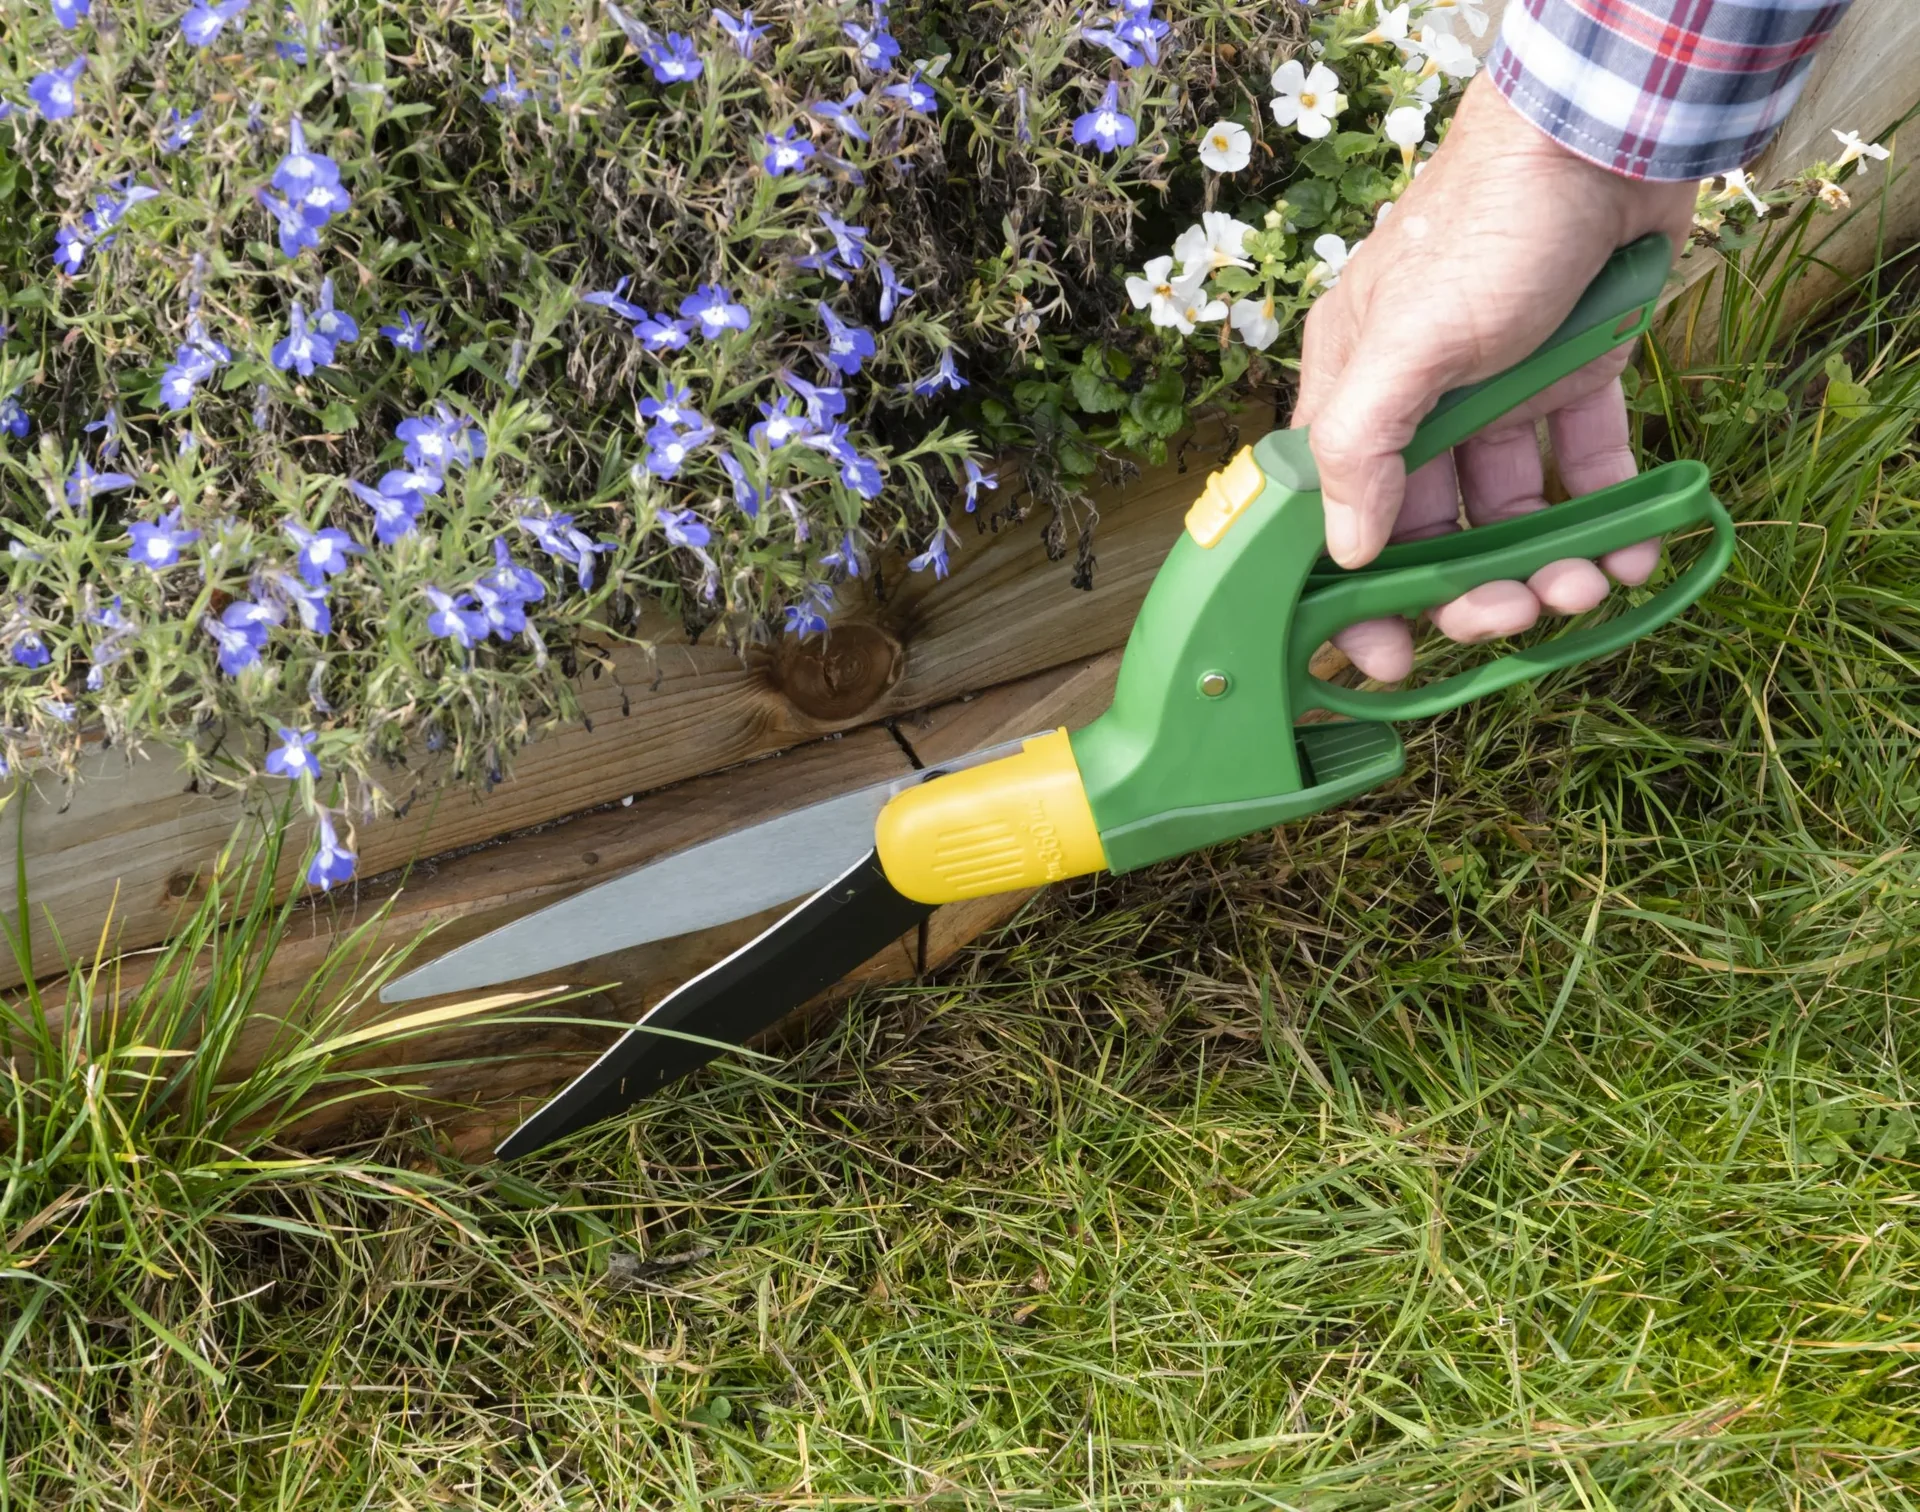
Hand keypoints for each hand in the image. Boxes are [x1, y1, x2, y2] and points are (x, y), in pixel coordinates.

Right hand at [1290, 74, 1698, 681]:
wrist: (1605, 139)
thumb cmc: (1488, 230)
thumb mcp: (1407, 343)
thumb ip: (1365, 447)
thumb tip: (1345, 554)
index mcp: (1356, 392)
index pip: (1338, 515)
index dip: (1356, 593)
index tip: (1389, 659)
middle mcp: (1422, 404)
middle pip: (1432, 528)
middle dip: (1467, 587)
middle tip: (1511, 619)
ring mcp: (1500, 395)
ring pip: (1512, 509)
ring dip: (1543, 562)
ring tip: (1582, 588)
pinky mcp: (1575, 380)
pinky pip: (1584, 466)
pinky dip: (1608, 515)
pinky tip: (1634, 551)